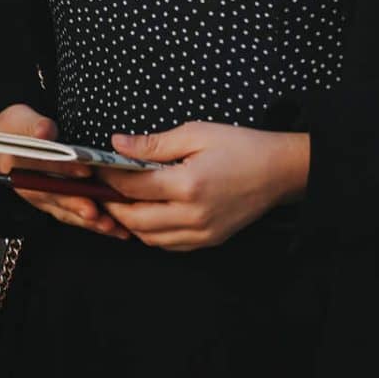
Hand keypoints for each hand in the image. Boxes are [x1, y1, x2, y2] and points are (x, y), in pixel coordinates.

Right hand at [0, 105, 128, 239]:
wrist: (11, 144)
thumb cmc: (17, 130)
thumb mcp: (21, 120)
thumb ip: (35, 125)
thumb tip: (44, 130)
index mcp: (18, 166)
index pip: (42, 167)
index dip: (64, 169)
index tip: (84, 170)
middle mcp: (31, 187)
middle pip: (55, 197)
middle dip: (77, 205)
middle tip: (95, 212)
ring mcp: (44, 199)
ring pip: (67, 212)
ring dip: (88, 221)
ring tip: (109, 226)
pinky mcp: (56, 205)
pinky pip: (75, 216)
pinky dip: (94, 223)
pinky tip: (114, 228)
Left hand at [100, 123, 308, 250]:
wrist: (280, 171)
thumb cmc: (241, 147)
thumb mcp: (196, 133)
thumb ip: (153, 144)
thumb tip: (117, 145)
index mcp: (188, 185)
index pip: (133, 187)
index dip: (110, 178)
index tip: (98, 168)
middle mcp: (193, 216)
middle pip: (135, 220)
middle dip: (113, 206)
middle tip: (104, 189)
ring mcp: (202, 233)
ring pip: (149, 238)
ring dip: (130, 222)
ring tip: (123, 201)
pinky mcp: (209, 241)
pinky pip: (169, 245)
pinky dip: (152, 233)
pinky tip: (149, 214)